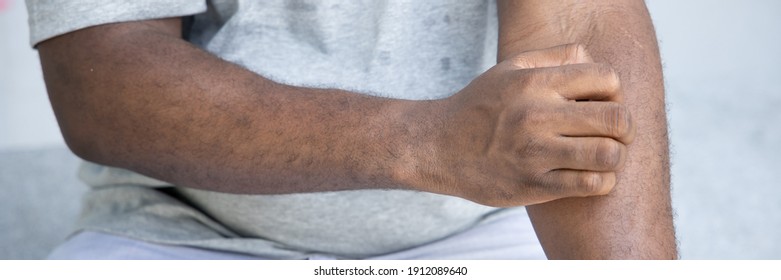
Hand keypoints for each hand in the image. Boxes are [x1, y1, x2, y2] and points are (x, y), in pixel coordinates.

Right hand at [421, 44, 635, 206]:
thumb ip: (555, 58)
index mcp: (534, 82)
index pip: (606, 78)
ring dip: (615, 156)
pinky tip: (590, 175)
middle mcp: (536, 115)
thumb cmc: (480, 107)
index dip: (614, 92)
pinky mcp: (534, 185)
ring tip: (603, 156)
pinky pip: (591, 184)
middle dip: (625, 128)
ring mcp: (536, 152)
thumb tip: (595, 63)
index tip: (601, 104)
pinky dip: (602, 181)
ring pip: (609, 154)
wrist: (438, 148)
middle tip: (616, 134)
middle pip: (616, 119)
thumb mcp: (510, 69)